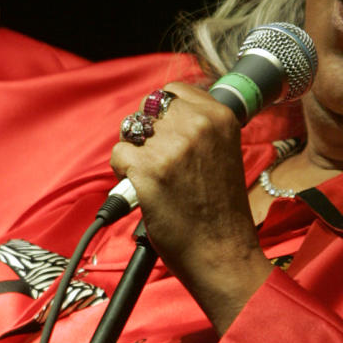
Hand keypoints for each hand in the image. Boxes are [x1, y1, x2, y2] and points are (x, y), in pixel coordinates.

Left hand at [110, 85, 273, 334]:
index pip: (173, 91)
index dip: (163, 113)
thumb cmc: (220, 209)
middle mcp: (196, 125)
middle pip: (147, 107)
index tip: (167, 135)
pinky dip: (124, 173)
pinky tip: (144, 189)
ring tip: (152, 177)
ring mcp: (170, 147)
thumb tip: (163, 111)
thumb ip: (198, 127)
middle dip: (145, 131)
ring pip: (129, 131)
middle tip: (157, 160)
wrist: (222, 251)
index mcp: (219, 116)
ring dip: (133, 152)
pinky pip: (119, 155)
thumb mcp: (224, 151)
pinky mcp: (147, 170)